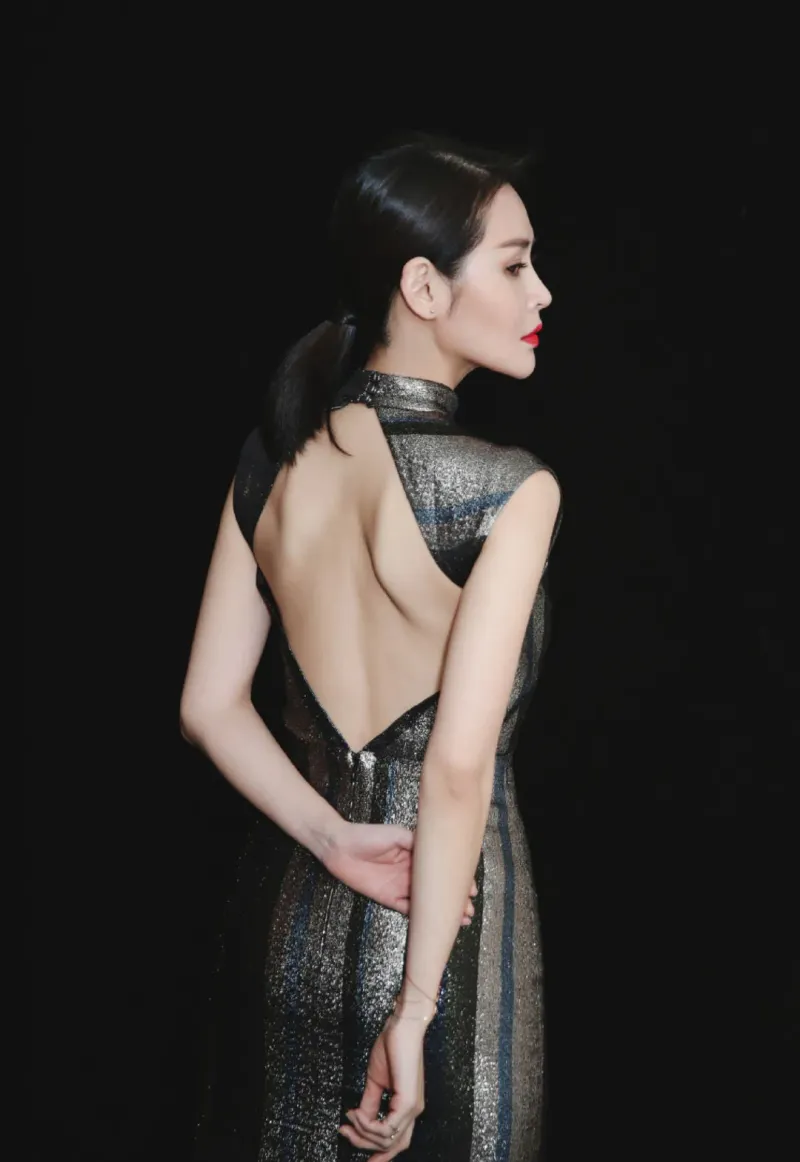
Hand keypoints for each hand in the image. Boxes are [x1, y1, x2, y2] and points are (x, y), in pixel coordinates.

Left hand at [322, 821, 477, 922]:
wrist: (340, 847)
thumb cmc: (368, 835)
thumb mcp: (397, 834)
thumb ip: (417, 843)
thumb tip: (437, 850)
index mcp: (416, 855)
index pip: (441, 869)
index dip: (456, 879)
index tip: (471, 889)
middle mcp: (412, 871)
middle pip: (437, 888)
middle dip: (454, 899)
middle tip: (469, 911)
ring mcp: (401, 885)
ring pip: (426, 902)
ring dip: (441, 911)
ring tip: (461, 920)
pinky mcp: (389, 897)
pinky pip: (408, 909)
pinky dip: (421, 917)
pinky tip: (434, 924)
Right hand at [339, 1009, 425, 1158]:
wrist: (402, 1026)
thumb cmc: (392, 1046)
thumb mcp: (376, 1080)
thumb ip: (370, 1103)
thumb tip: (359, 1119)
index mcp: (407, 1106)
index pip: (397, 1141)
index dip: (380, 1155)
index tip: (359, 1153)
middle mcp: (413, 1110)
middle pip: (392, 1145)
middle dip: (366, 1146)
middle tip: (346, 1134)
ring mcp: (412, 1107)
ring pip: (388, 1139)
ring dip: (363, 1133)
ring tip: (349, 1117)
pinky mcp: (408, 1101)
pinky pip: (387, 1127)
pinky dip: (368, 1124)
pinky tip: (357, 1113)